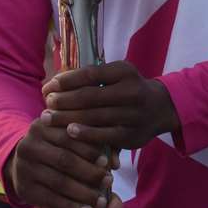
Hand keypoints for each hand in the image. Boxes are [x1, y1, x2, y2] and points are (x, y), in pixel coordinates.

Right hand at [8, 116, 118, 207]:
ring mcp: (24, 168)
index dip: (90, 150)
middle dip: (90, 172)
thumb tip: (114, 162)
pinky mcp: (24, 189)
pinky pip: (51, 200)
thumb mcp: (69, 139)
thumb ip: (94, 144)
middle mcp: (28, 145)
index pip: (70, 137)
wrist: (25, 166)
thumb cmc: (57, 149)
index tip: (108, 161)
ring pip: (59, 182)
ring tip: (101, 200)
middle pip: (65, 160)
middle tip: (109, 181)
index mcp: (42, 126)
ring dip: (84, 193)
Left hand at [41, 60, 178, 150]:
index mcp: (125, 72)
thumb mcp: (117, 75)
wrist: (161, 108)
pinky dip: (85, 134)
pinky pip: (104, 136)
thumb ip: (92, 78)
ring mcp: (133, 115)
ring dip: (67, 117)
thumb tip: (56, 83)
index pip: (89, 74)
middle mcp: (131, 92)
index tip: (49, 86)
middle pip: (89, 97)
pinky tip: (69, 132)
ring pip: (94, 117)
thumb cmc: (128, 89)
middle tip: (47, 103)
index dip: (66, 81)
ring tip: (49, 118)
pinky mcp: (131, 135)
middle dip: (64, 100)